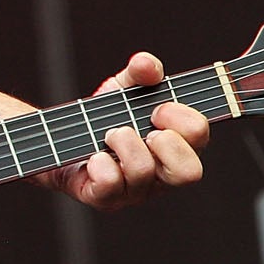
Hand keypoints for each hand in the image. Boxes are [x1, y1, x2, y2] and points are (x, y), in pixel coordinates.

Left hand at [50, 52, 208, 209]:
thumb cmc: (104, 119)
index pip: (200, 136)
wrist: (63, 139)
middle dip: (166, 143)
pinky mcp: (106, 199)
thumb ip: (140, 72)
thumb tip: (146, 64)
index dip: (182, 117)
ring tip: (110, 134)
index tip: (159, 107)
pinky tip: (94, 156)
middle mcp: (162, 173)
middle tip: (145, 129)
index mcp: (176, 145)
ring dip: (125, 144)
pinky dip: (101, 165)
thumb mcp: (123, 89)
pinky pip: (110, 186)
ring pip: (144, 173)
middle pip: (189, 173)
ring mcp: (135, 190)